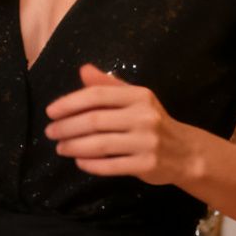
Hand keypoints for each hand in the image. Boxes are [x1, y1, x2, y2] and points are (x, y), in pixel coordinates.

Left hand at [43, 65, 198, 186]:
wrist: (185, 151)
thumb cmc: (152, 121)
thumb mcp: (134, 98)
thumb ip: (108, 85)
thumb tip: (83, 70)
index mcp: (138, 96)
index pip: (98, 96)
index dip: (70, 102)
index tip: (51, 112)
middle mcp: (144, 116)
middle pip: (95, 121)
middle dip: (67, 127)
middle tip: (50, 132)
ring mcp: (146, 142)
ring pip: (101, 144)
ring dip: (75, 146)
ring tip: (60, 148)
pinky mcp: (146, 165)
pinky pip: (111, 166)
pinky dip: (91, 164)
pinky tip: (79, 162)